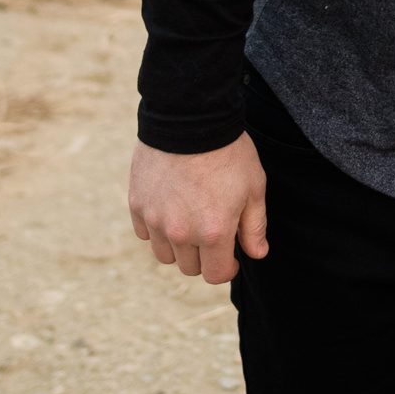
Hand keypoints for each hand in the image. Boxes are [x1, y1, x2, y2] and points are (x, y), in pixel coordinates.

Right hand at [127, 134, 268, 285]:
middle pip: (190, 267)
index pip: (216, 274)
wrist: (190, 119)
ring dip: (179, 247)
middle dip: (205, 257)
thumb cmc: (228, 152)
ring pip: (165, 255)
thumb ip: (254, 226)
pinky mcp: (137, 205)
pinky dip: (157, 229)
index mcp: (213, 232)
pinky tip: (171, 209)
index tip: (232, 257)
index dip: (228, 269)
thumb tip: (257, 254)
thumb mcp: (254, 187)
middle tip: (213, 233)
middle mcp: (180, 233)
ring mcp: (155, 220)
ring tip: (191, 221)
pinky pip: (145, 233)